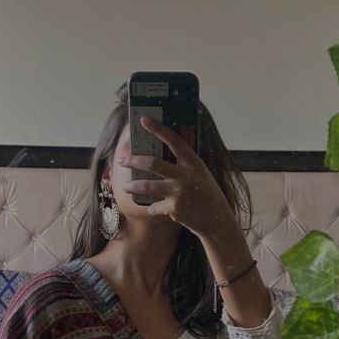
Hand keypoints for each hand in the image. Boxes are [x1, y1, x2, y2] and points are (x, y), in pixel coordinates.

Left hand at [119, 116, 236, 239]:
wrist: (217, 219)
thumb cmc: (207, 194)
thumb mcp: (200, 174)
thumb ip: (184, 166)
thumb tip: (158, 160)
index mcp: (193, 162)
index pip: (174, 140)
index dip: (158, 129)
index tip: (143, 120)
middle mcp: (185, 175)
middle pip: (152, 163)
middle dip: (133, 161)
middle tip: (122, 160)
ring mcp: (178, 192)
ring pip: (146, 186)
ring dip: (132, 186)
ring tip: (125, 186)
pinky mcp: (174, 208)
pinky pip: (154, 207)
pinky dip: (153, 208)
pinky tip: (156, 209)